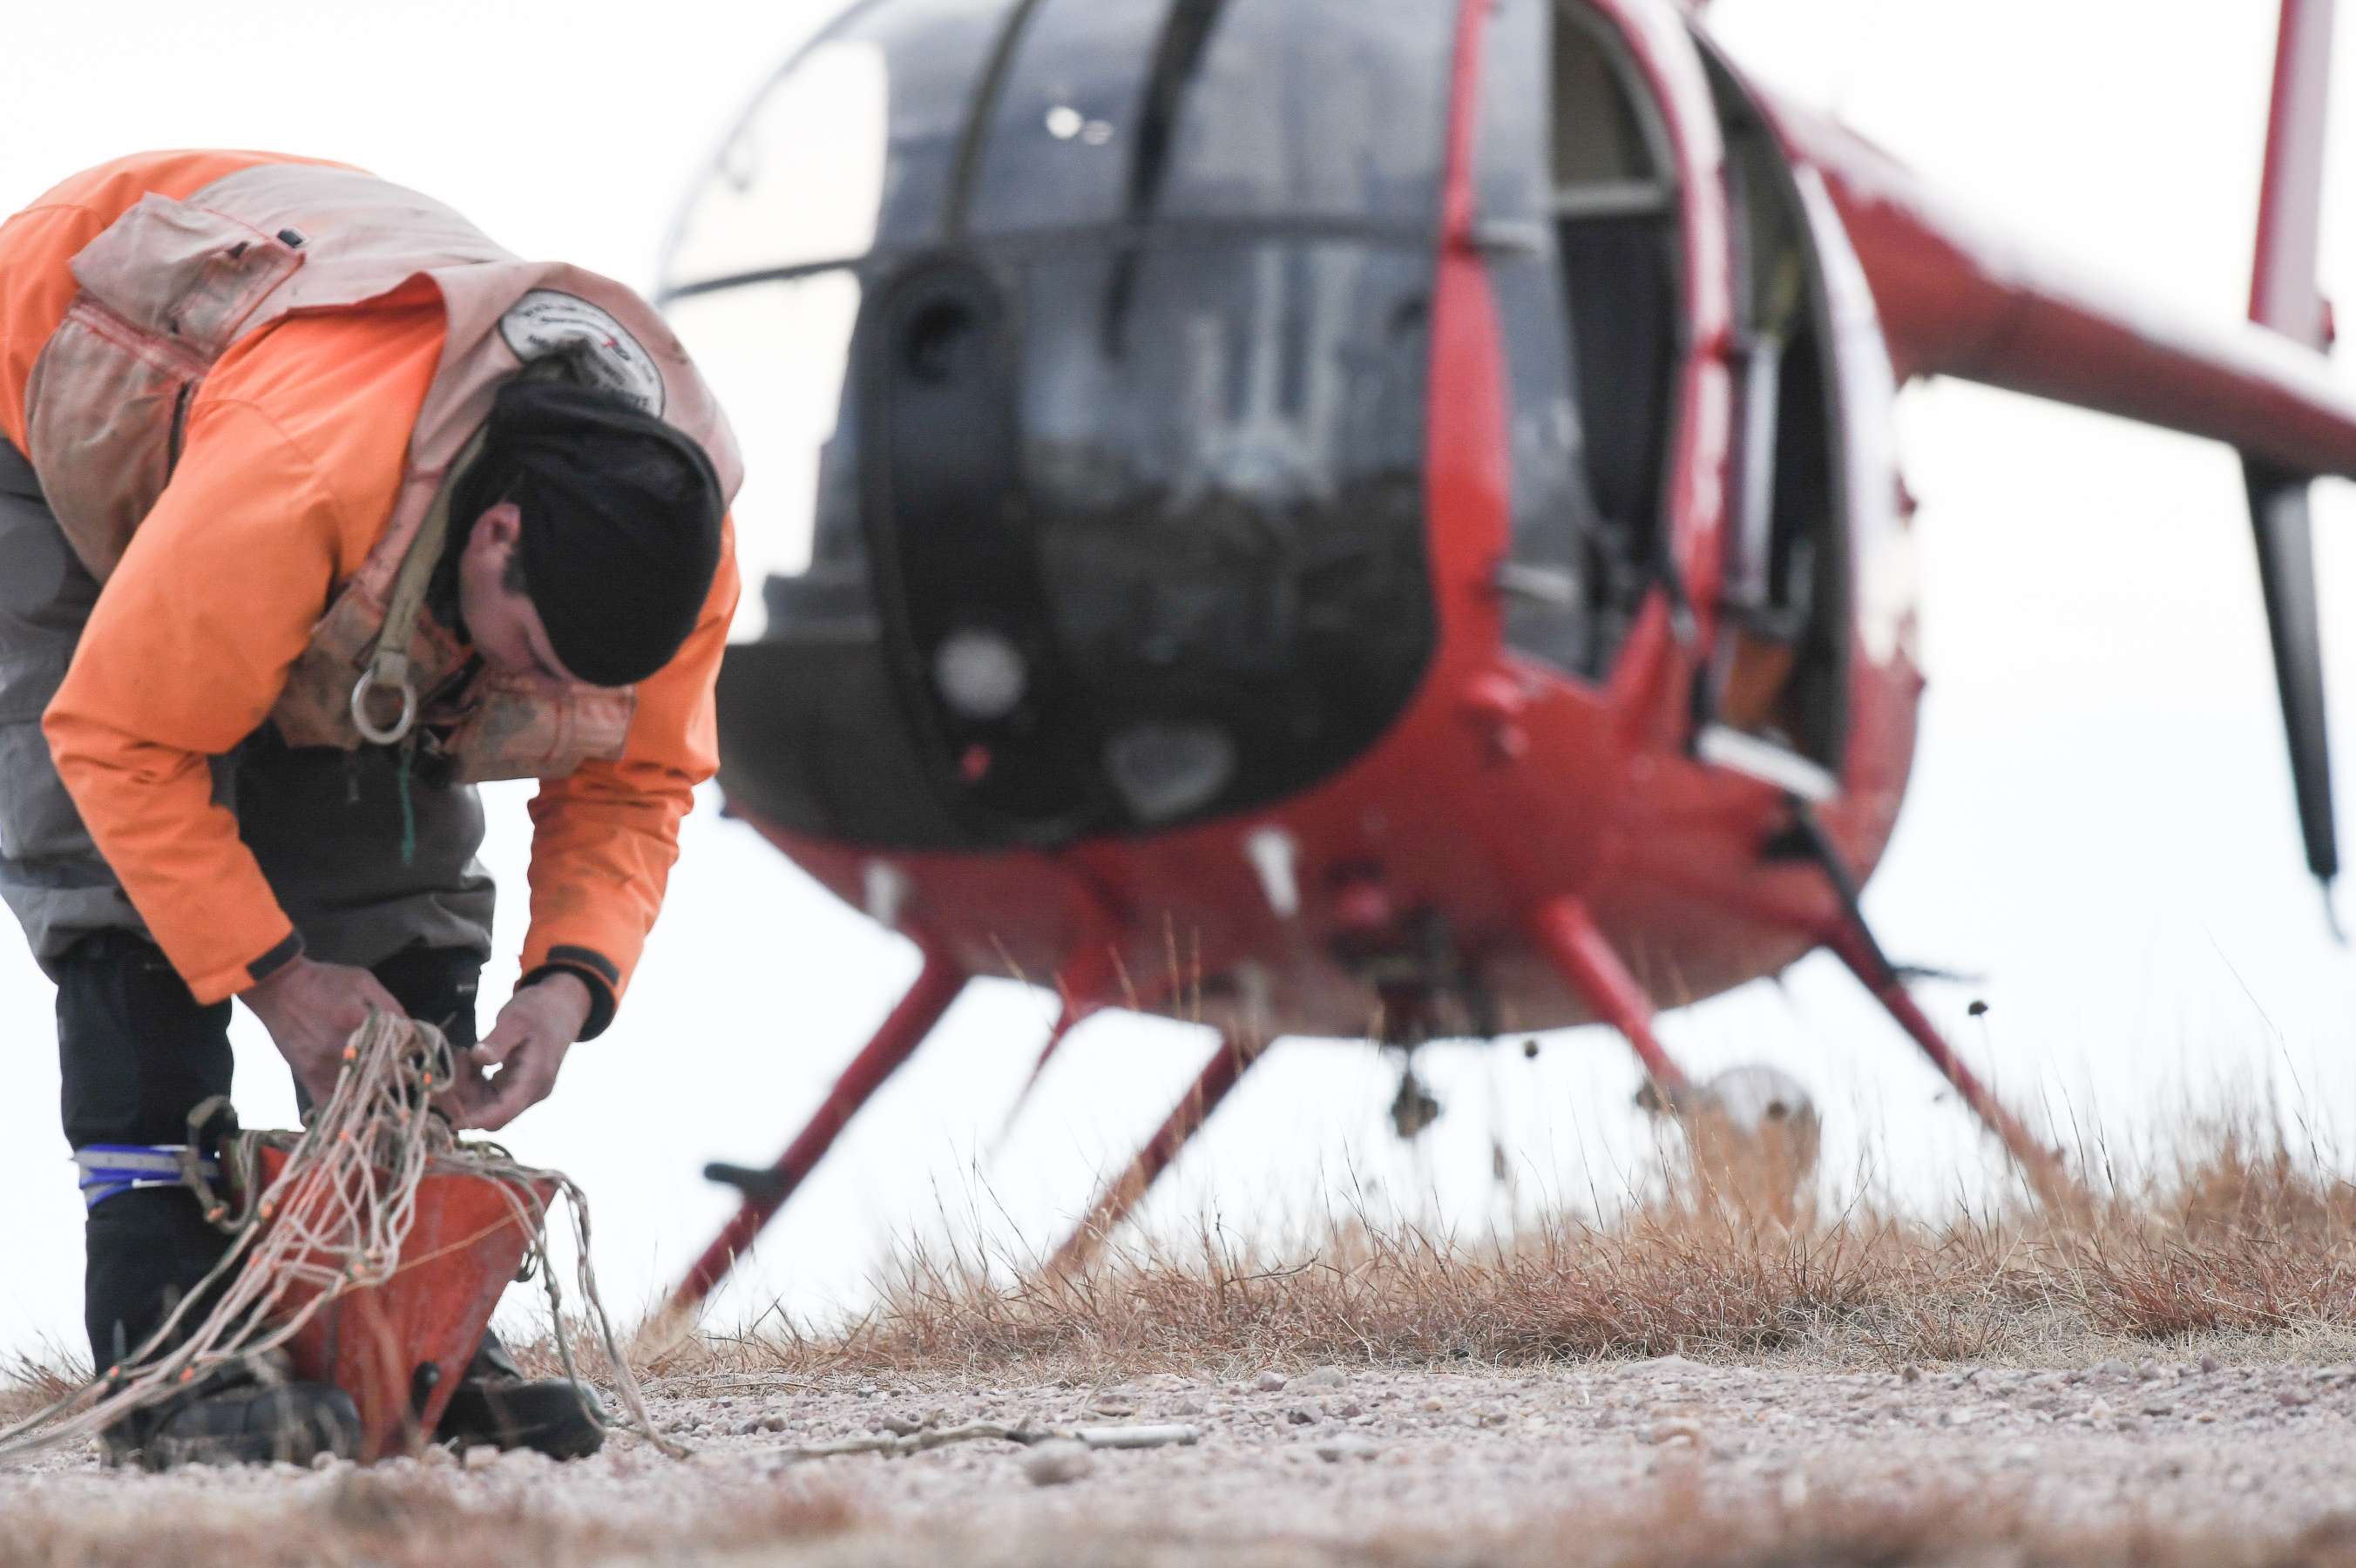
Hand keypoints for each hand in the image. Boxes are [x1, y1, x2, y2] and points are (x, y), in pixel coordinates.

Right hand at [242, 956, 404, 1107]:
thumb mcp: (363, 982)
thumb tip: (413, 1031)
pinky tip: (356, 1104)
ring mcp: (324, 1067)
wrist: (278, 988)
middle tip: (400, 1070)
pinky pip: (329, 1105)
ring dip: (375, 1090)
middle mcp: (343, 1048)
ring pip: (362, 1092)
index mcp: (359, 1022)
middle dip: (396, 1074)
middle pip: (383, 1075)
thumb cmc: (323, 981)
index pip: (398, 1050)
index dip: (410, 1056)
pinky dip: (345, 1108)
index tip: (413, 1056)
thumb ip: (390, 1006)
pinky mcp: (308, 1077)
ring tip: (380, 1083)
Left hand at [452, 972, 591, 1131]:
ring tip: (461, 1054)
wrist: (561, 1007)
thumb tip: (479, 1058)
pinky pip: (488, 1095)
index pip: (504, 1111)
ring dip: (465, 1087)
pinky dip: (472, 1083)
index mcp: (534, 1078)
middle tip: (450, 1065)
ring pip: (486, 1105)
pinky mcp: (515, 1086)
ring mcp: (524, 1091)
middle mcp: (531, 1092)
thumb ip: (498, 1041)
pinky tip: (468, 1060)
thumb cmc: (539, 1010)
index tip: (449, 1120)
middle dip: (463, 1097)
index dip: (477, 1119)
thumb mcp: (516, 1019)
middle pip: (491, 1112)